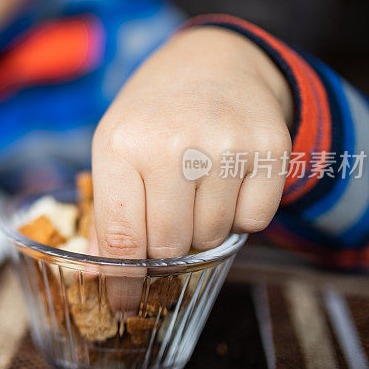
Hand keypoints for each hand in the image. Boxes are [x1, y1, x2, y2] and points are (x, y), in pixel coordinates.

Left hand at [91, 26, 293, 261]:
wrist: (210, 63)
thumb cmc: (152, 115)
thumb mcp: (114, 150)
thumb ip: (107, 214)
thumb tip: (99, 277)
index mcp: (120, 144)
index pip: (121, 237)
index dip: (122, 281)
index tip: (125, 305)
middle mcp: (171, 144)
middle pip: (170, 245)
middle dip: (166, 245)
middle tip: (166, 216)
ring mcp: (224, 144)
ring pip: (213, 237)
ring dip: (203, 228)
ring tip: (195, 188)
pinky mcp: (269, 147)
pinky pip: (254, 222)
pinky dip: (240, 215)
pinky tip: (226, 181)